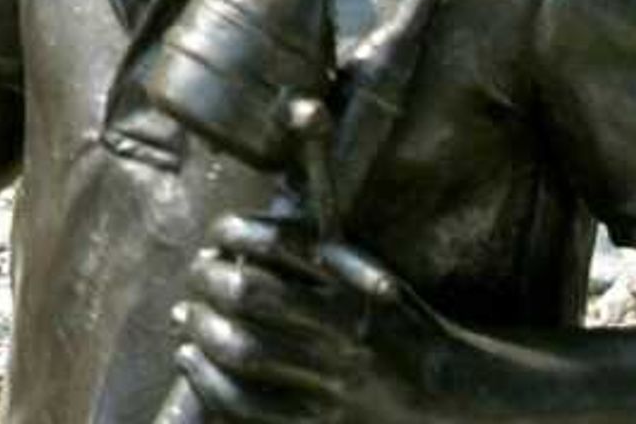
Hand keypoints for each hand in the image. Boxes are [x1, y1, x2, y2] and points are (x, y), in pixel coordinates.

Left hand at [175, 213, 454, 422]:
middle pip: (251, 294)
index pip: (283, 243)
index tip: (218, 232)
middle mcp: (343, 332)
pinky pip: (249, 407)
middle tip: (197, 274)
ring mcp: (332, 382)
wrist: (449, 393)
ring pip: (243, 350)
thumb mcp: (374, 275)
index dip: (238, 231)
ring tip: (186, 317)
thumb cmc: (399, 325)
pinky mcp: (319, 423)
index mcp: (357, 288)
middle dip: (208, 278)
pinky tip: (192, 361)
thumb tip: (240, 236)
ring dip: (201, 329)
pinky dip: (209, 382)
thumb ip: (319, 253)